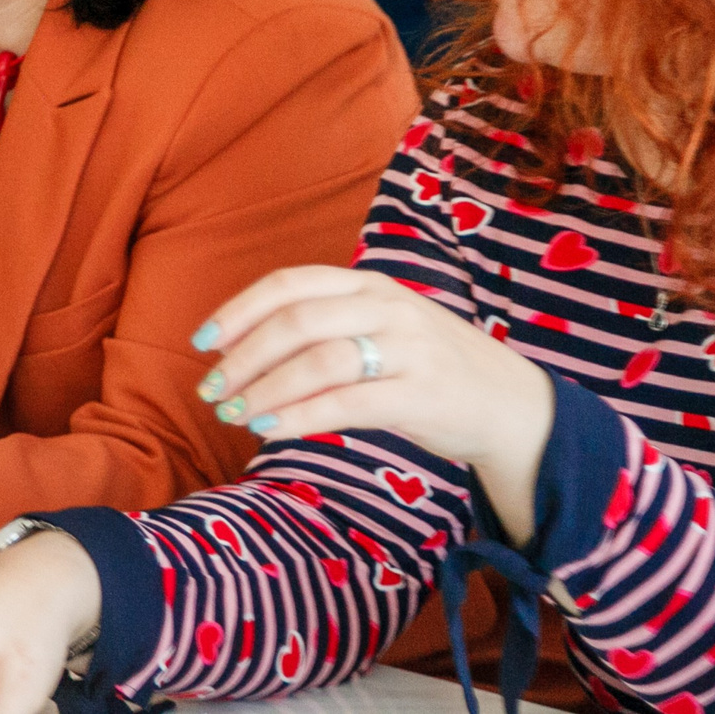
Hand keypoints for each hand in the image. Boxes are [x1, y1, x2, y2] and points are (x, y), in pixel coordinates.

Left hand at [192, 265, 556, 540]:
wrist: (511, 406)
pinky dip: (300, 417)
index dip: (238, 311)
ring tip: (235, 414)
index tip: (202, 342)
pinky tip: (270, 431)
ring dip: (265, 389)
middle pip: (295, 322)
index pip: (289, 284)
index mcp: (369, 284)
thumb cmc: (427, 367)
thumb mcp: (379, 326)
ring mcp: (408, 349)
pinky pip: (347, 403)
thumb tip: (242, 350)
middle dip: (242, 357)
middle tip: (211, 390)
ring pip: (317, 361)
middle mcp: (387, 307)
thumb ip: (325, 325)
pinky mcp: (421, 394)